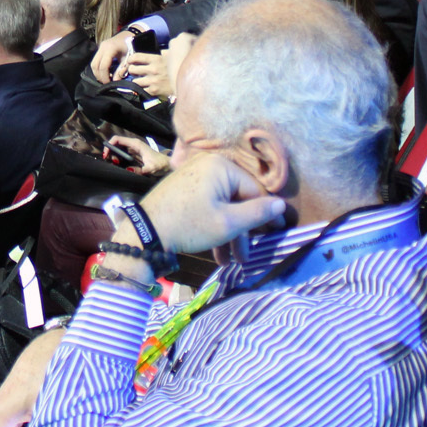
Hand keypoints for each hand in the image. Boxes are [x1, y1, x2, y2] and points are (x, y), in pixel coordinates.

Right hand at [89, 29, 134, 82]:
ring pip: (93, 63)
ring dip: (97, 73)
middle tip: (106, 83)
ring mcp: (99, 47)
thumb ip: (122, 70)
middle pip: (95, 65)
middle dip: (99, 76)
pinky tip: (105, 73)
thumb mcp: (128, 59)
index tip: (109, 83)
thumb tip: (115, 81)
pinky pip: (95, 61)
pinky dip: (98, 68)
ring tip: (105, 78)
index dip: (105, 76)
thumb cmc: (130, 46)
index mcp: (110, 49)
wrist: (129, 35)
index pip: (103, 66)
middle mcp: (102, 47)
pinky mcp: (99, 49)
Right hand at [107, 135, 171, 173]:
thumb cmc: (160, 165)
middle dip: (111, 152)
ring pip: (118, 149)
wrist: (167, 165)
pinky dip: (118, 158)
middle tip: (111, 162)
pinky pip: (122, 153)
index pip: (117, 139)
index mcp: (136, 144)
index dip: (109, 145)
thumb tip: (128, 169)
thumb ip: (140, 170)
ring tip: (115, 164)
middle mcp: (133, 144)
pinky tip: (118, 164)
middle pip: (116, 144)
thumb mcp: (150, 168)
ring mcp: (133, 149)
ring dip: (114, 156)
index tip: (106, 155)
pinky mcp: (134, 154)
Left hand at [137, 148, 290, 255]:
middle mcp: (209, 165)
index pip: (254, 191)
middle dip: (242, 231)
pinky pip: (209, 205)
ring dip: (229, 234)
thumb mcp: (228, 223)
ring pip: (223, 206)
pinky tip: (217, 253)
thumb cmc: (189, 224)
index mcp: (221, 166)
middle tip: (246, 257)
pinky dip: (214, 226)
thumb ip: (257, 213)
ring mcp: (195, 176)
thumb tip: (282, 205)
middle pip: (238, 199)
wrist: (145, 232)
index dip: (266, 215)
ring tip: (232, 262)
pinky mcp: (186, 189)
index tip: (277, 233)